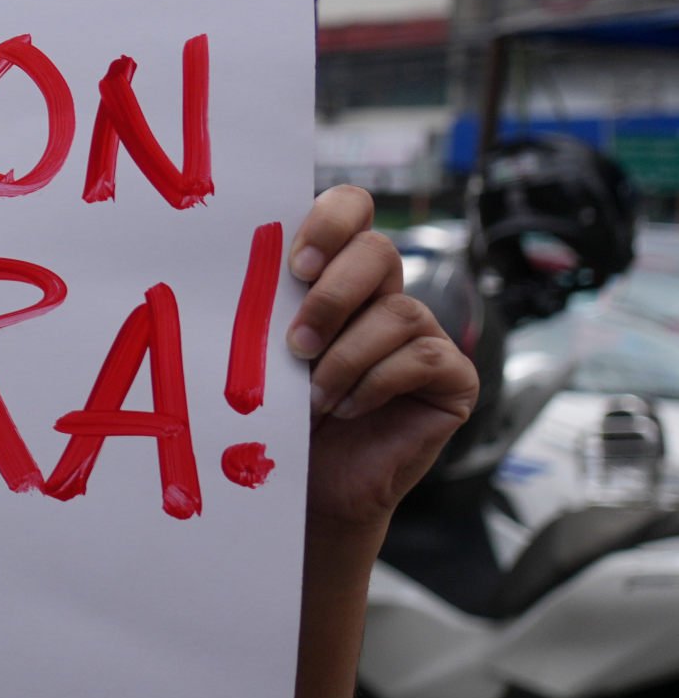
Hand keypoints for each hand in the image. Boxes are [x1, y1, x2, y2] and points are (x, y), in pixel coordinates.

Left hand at [287, 184, 475, 534]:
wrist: (311, 487)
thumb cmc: (281, 417)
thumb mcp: (267, 353)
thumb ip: (271, 306)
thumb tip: (243, 265)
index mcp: (338, 277)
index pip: (352, 209)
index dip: (330, 221)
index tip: (293, 264)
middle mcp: (386, 296)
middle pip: (378, 251)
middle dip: (331, 295)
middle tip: (296, 343)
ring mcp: (425, 334)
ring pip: (397, 311)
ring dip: (344, 358)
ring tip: (314, 398)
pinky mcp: (453, 376)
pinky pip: (421, 358)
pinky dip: (375, 384)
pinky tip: (349, 409)